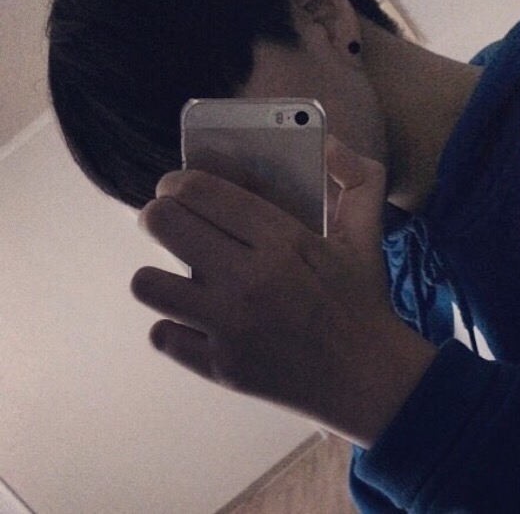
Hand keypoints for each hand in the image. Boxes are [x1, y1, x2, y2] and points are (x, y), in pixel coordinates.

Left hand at [131, 136, 436, 445]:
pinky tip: (196, 321)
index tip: (176, 185)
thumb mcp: (366, 233)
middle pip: (164, 224)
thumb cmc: (361, 299)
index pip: (202, 191)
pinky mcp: (219, 368)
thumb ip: (359, 179)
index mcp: (283, 239)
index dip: (177, 181)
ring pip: (148, 283)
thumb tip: (332, 144)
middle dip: (158, 215)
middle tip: (171, 223)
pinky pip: (162, 335)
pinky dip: (173, 326)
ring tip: (179, 276)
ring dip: (158, 274)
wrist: (368, 378)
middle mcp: (250, 279)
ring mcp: (230, 327)